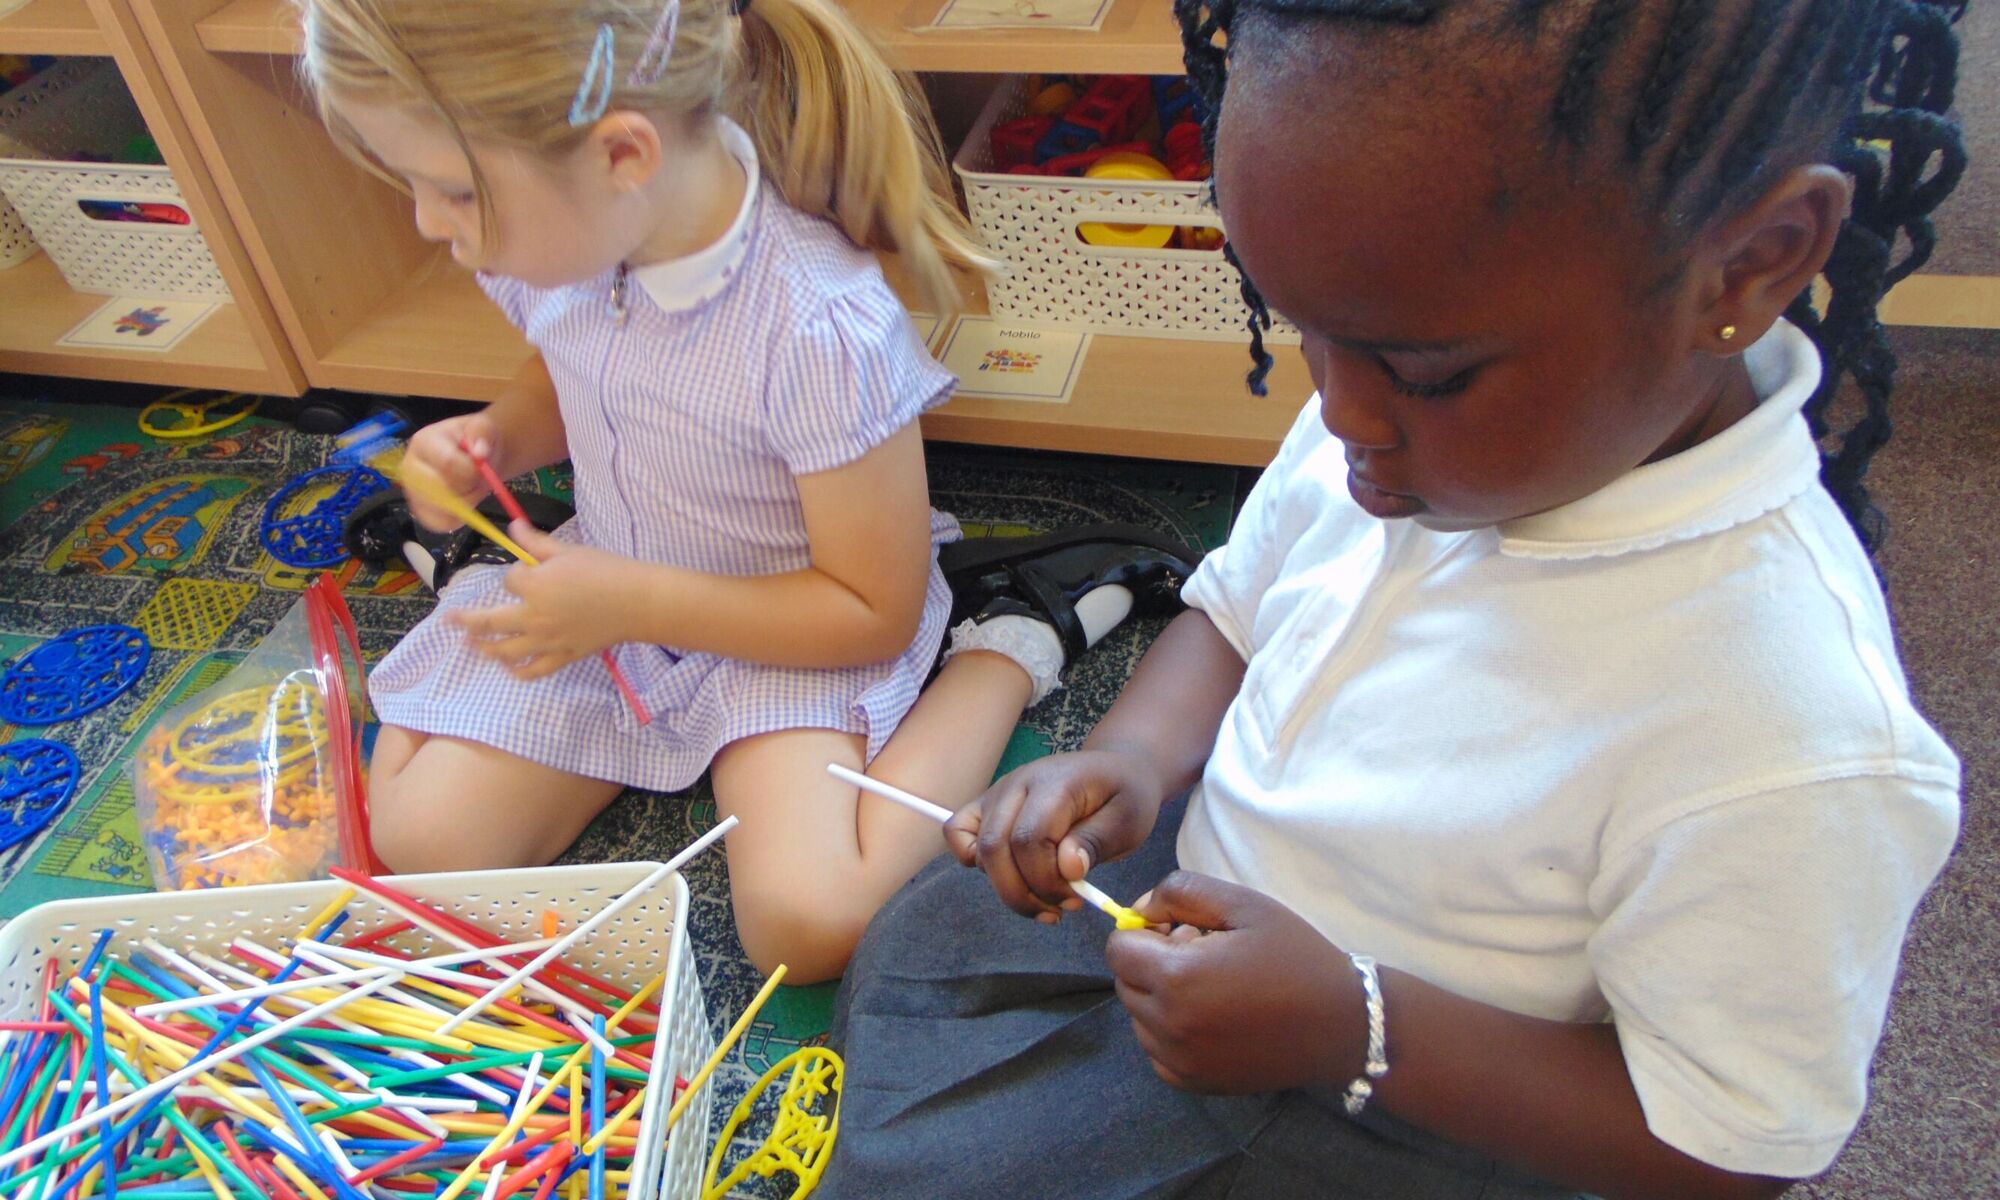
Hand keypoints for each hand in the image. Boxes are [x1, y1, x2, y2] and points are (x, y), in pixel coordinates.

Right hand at [401, 413, 499, 531]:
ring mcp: (412, 492)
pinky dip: (460, 518)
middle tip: (478, 478)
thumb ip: (482, 434)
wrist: (472, 456)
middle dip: (470, 488)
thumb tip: (480, 452)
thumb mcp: (483, 427)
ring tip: (471, 487)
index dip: (472, 470)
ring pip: (444, 510)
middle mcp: (410, 468)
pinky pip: (441, 524)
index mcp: (423, 443)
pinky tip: (464, 502)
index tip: (482, 466)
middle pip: (443, 491)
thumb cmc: (474, 441)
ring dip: (468, 504)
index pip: (448, 464)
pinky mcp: (419, 512)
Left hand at [450, 522, 632, 679]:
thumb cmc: (606, 570)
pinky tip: (509, 667)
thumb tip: (512, 527)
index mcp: (534, 586)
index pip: (509, 580)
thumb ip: (535, 542)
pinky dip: (518, 671)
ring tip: (472, 645)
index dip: (516, 573)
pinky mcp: (562, 656)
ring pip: (504, 651)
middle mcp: (533, 617)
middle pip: (488, 622)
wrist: (637, 602)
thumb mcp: (569, 551)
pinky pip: (533, 670)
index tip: (530, 569)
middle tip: (450, 621)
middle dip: (466, 621)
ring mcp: (546, 641)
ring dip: (484, 648)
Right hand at [945, 748, 1166, 918]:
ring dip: (1007, 888)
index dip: (1045, 879)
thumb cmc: (1125, 796)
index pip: (1029, 838)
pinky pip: (958, 832)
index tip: (1076, 898)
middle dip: (1024, 892)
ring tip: (1045, 902)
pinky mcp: (988, 805)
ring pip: (979, 850)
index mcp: (1055, 782)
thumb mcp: (1128, 820)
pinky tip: (1010, 876)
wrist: (1116, 771)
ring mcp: (998, 792)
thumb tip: (1067, 868)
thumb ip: (1096, 842)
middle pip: (996, 848)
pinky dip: (973, 861)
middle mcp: (1017, 783)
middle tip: (1061, 908)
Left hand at [1107, 870, 1357, 1093]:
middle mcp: (1168, 1025)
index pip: (1117, 948)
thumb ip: (1180, 892)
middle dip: (1151, 962)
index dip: (1144, 931)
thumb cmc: (1296, 957)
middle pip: (1124, 982)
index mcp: (1176, 977)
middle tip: (1205, 954)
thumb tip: (1139, 910)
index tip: (1183, 930)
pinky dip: (1171, 1032)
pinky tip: (1214, 1017)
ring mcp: (1178, 1060)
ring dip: (1160, 997)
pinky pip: (1156, 1050)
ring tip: (1214, 986)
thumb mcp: (1242, 904)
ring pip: (1138, 1017)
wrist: (1342, 1025)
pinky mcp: (1192, 1082)